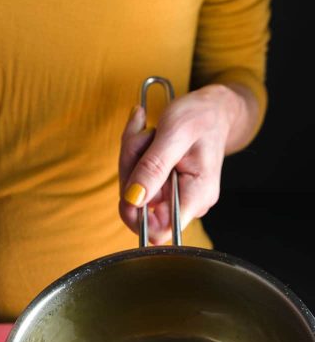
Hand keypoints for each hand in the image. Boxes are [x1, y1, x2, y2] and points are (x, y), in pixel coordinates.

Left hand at [119, 84, 250, 243]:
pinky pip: (136, 178)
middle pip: (139, 206)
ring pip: (133, 189)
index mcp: (196, 196)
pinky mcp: (164, 186)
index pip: (160, 231)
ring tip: (149, 132)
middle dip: (131, 169)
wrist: (212, 109)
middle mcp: (186, 202)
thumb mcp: (174, 134)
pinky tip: (147, 136)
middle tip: (143, 137)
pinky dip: (134, 155)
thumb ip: (153, 167)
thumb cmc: (200, 116)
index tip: (129, 187)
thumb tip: (134, 200)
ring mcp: (174, 195)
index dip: (136, 216)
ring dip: (132, 156)